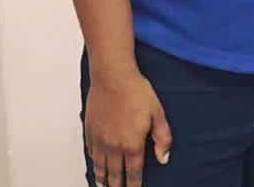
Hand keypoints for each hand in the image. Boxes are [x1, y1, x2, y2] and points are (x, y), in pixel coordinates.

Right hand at [84, 69, 171, 186]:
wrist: (113, 77)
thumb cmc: (136, 92)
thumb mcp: (158, 114)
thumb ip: (162, 138)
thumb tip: (163, 158)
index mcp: (132, 144)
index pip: (133, 172)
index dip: (134, 184)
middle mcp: (113, 147)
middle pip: (114, 174)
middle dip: (117, 185)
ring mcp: (100, 140)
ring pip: (100, 166)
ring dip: (103, 178)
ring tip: (104, 185)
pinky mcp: (90, 131)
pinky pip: (91, 153)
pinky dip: (93, 162)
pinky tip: (95, 164)